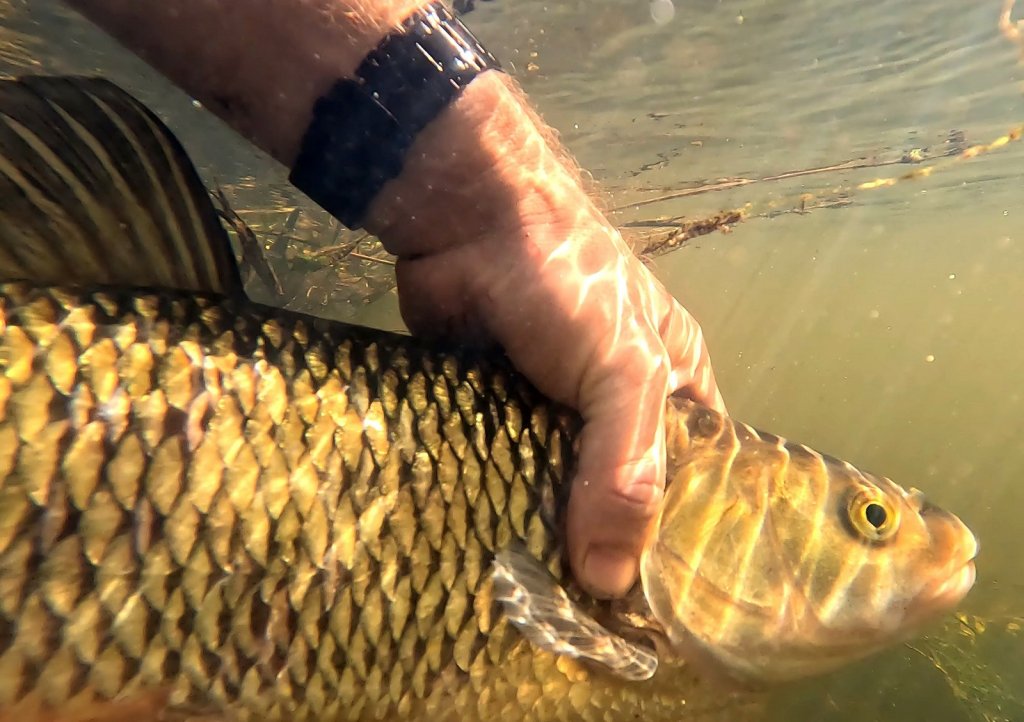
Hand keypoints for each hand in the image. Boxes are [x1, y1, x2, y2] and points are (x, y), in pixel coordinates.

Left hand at [385, 199, 724, 598]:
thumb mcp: (622, 370)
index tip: (665, 612)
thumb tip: (609, 584)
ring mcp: (551, 410)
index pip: (696, 477)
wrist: (464, 222)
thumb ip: (624, 470)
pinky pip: (505, 475)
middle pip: (622, 492)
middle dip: (608, 549)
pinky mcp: (495, 413)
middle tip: (590, 630)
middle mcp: (616, 403)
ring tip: (537, 614)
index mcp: (674, 384)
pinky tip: (489, 565)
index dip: (684, 537)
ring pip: (558, 490)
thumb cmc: (566, 282)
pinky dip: (499, 510)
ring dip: (547, 538)